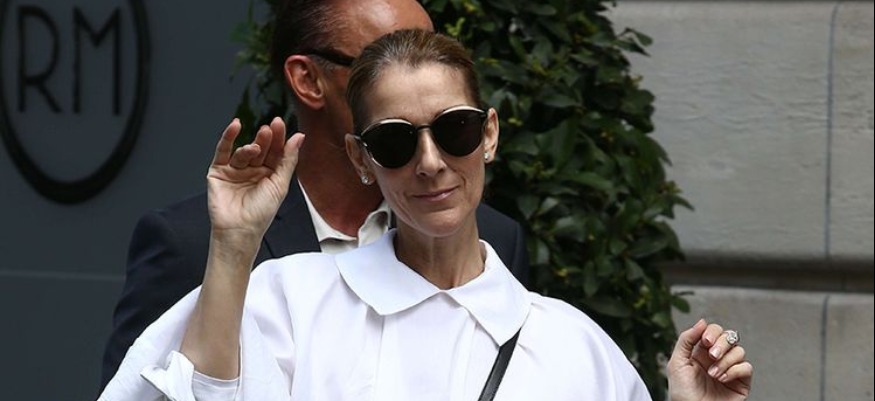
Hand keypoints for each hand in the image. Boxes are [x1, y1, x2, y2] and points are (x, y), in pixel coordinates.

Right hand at [207, 117, 304, 239]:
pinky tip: (235, 126)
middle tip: (270, 128)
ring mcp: (236, 170)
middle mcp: (253, 170)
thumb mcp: (280, 184)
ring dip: (251, 146)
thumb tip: (299, 137)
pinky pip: (223, 151)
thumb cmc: (261, 213)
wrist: (239, 230)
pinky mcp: (219, 172)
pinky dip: (228, 138)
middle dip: (266, 138)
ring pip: (244, 151)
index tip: (279, 123)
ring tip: (256, 147)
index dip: (278, 138)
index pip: (275, 151)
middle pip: (261, 148)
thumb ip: (289, 159)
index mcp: (270, 174)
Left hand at [668, 319, 752, 400]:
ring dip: (725, 361)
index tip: (705, 341)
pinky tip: (722, 379)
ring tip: (713, 374)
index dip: (712, 332)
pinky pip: (747, 367)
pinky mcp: (741, 382)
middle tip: (712, 356)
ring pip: (739, 351)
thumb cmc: (682, 393)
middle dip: (721, 344)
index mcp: (701, 352)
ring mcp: (730, 369)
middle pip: (729, 336)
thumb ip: (686, 340)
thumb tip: (702, 321)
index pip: (713, 331)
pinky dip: (734, 371)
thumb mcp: (677, 363)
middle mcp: (717, 358)